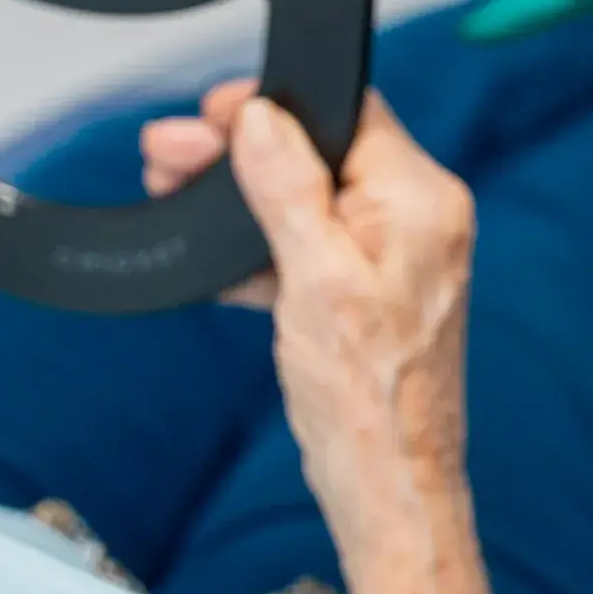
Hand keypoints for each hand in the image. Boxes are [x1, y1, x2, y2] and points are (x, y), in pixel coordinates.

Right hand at [156, 86, 531, 593]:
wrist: (389, 488)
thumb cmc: (369, 401)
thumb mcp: (314, 280)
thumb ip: (288, 189)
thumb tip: (261, 118)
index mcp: (422, 200)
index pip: (350, 113)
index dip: (280, 105)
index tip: (217, 109)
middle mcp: (418, 217)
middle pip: (322, 151)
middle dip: (242, 150)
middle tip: (170, 151)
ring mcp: (395, 254)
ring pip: (309, 198)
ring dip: (242, 196)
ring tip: (172, 186)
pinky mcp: (372, 288)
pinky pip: (312, 244)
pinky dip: (263, 245)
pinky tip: (214, 254)